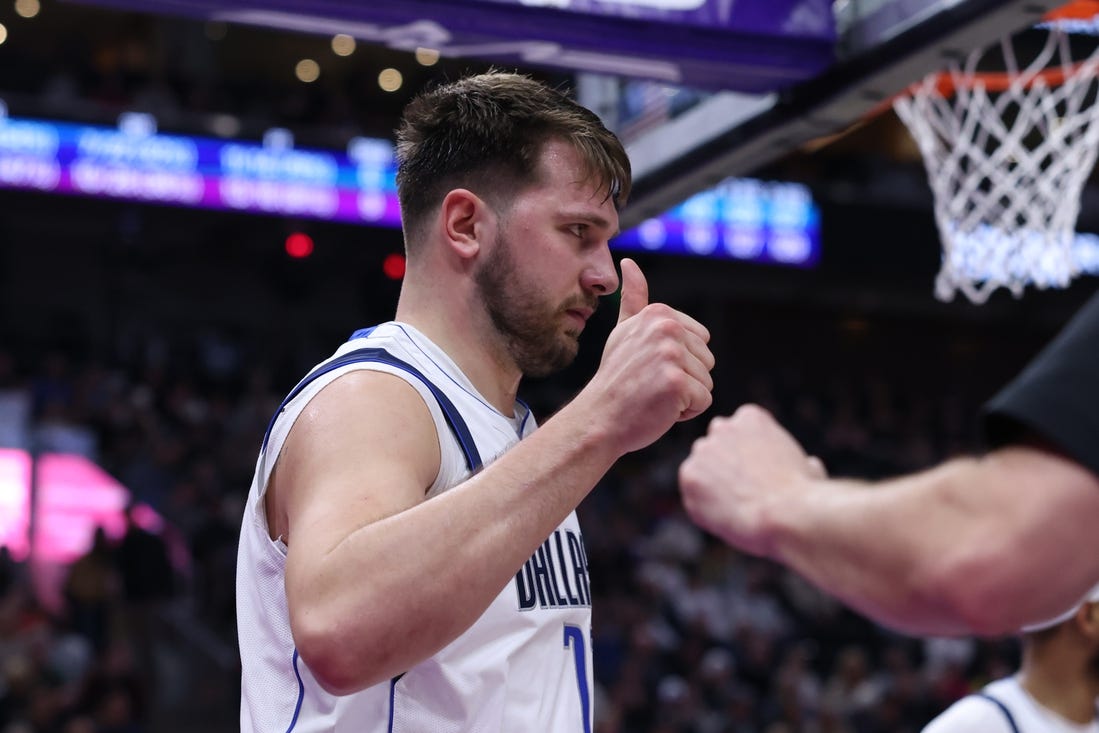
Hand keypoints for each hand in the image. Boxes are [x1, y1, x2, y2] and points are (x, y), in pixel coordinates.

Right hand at [580, 258, 714, 455]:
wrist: (599, 418)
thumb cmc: (615, 380)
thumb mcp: (623, 332)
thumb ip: (633, 299)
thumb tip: (629, 262)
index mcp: (658, 313)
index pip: (700, 341)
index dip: (680, 361)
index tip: (649, 367)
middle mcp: (666, 328)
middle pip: (707, 361)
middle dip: (685, 380)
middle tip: (650, 385)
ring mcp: (671, 355)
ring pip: (706, 382)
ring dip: (685, 397)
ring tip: (654, 396)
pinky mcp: (676, 383)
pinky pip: (703, 401)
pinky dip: (685, 413)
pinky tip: (659, 409)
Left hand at [678, 404, 824, 555]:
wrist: (784, 513)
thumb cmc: (802, 493)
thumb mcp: (808, 468)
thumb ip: (799, 461)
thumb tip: (810, 465)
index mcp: (751, 418)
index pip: (737, 431)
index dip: (746, 456)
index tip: (758, 475)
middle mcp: (722, 427)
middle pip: (714, 445)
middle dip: (723, 465)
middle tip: (741, 491)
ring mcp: (702, 451)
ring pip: (700, 469)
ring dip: (710, 484)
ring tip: (736, 506)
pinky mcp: (689, 476)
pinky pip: (692, 494)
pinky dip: (704, 507)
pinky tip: (726, 515)